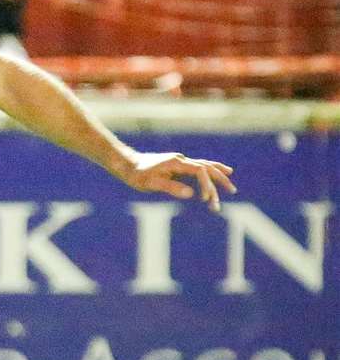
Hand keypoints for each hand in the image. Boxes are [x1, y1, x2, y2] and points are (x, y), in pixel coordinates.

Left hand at [116, 151, 236, 211]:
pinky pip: (198, 168)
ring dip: (218, 174)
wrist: (127, 165)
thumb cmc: (137, 175)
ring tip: (230, 182)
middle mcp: (181, 160)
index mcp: (177, 163)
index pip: (200, 172)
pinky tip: (214, 177)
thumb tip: (191, 194)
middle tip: (232, 191)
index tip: (206, 199)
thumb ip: (171, 187)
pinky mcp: (178, 166)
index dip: (207, 185)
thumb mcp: (151, 184)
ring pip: (205, 166)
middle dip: (220, 179)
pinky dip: (209, 172)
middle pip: (207, 167)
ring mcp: (180, 162)